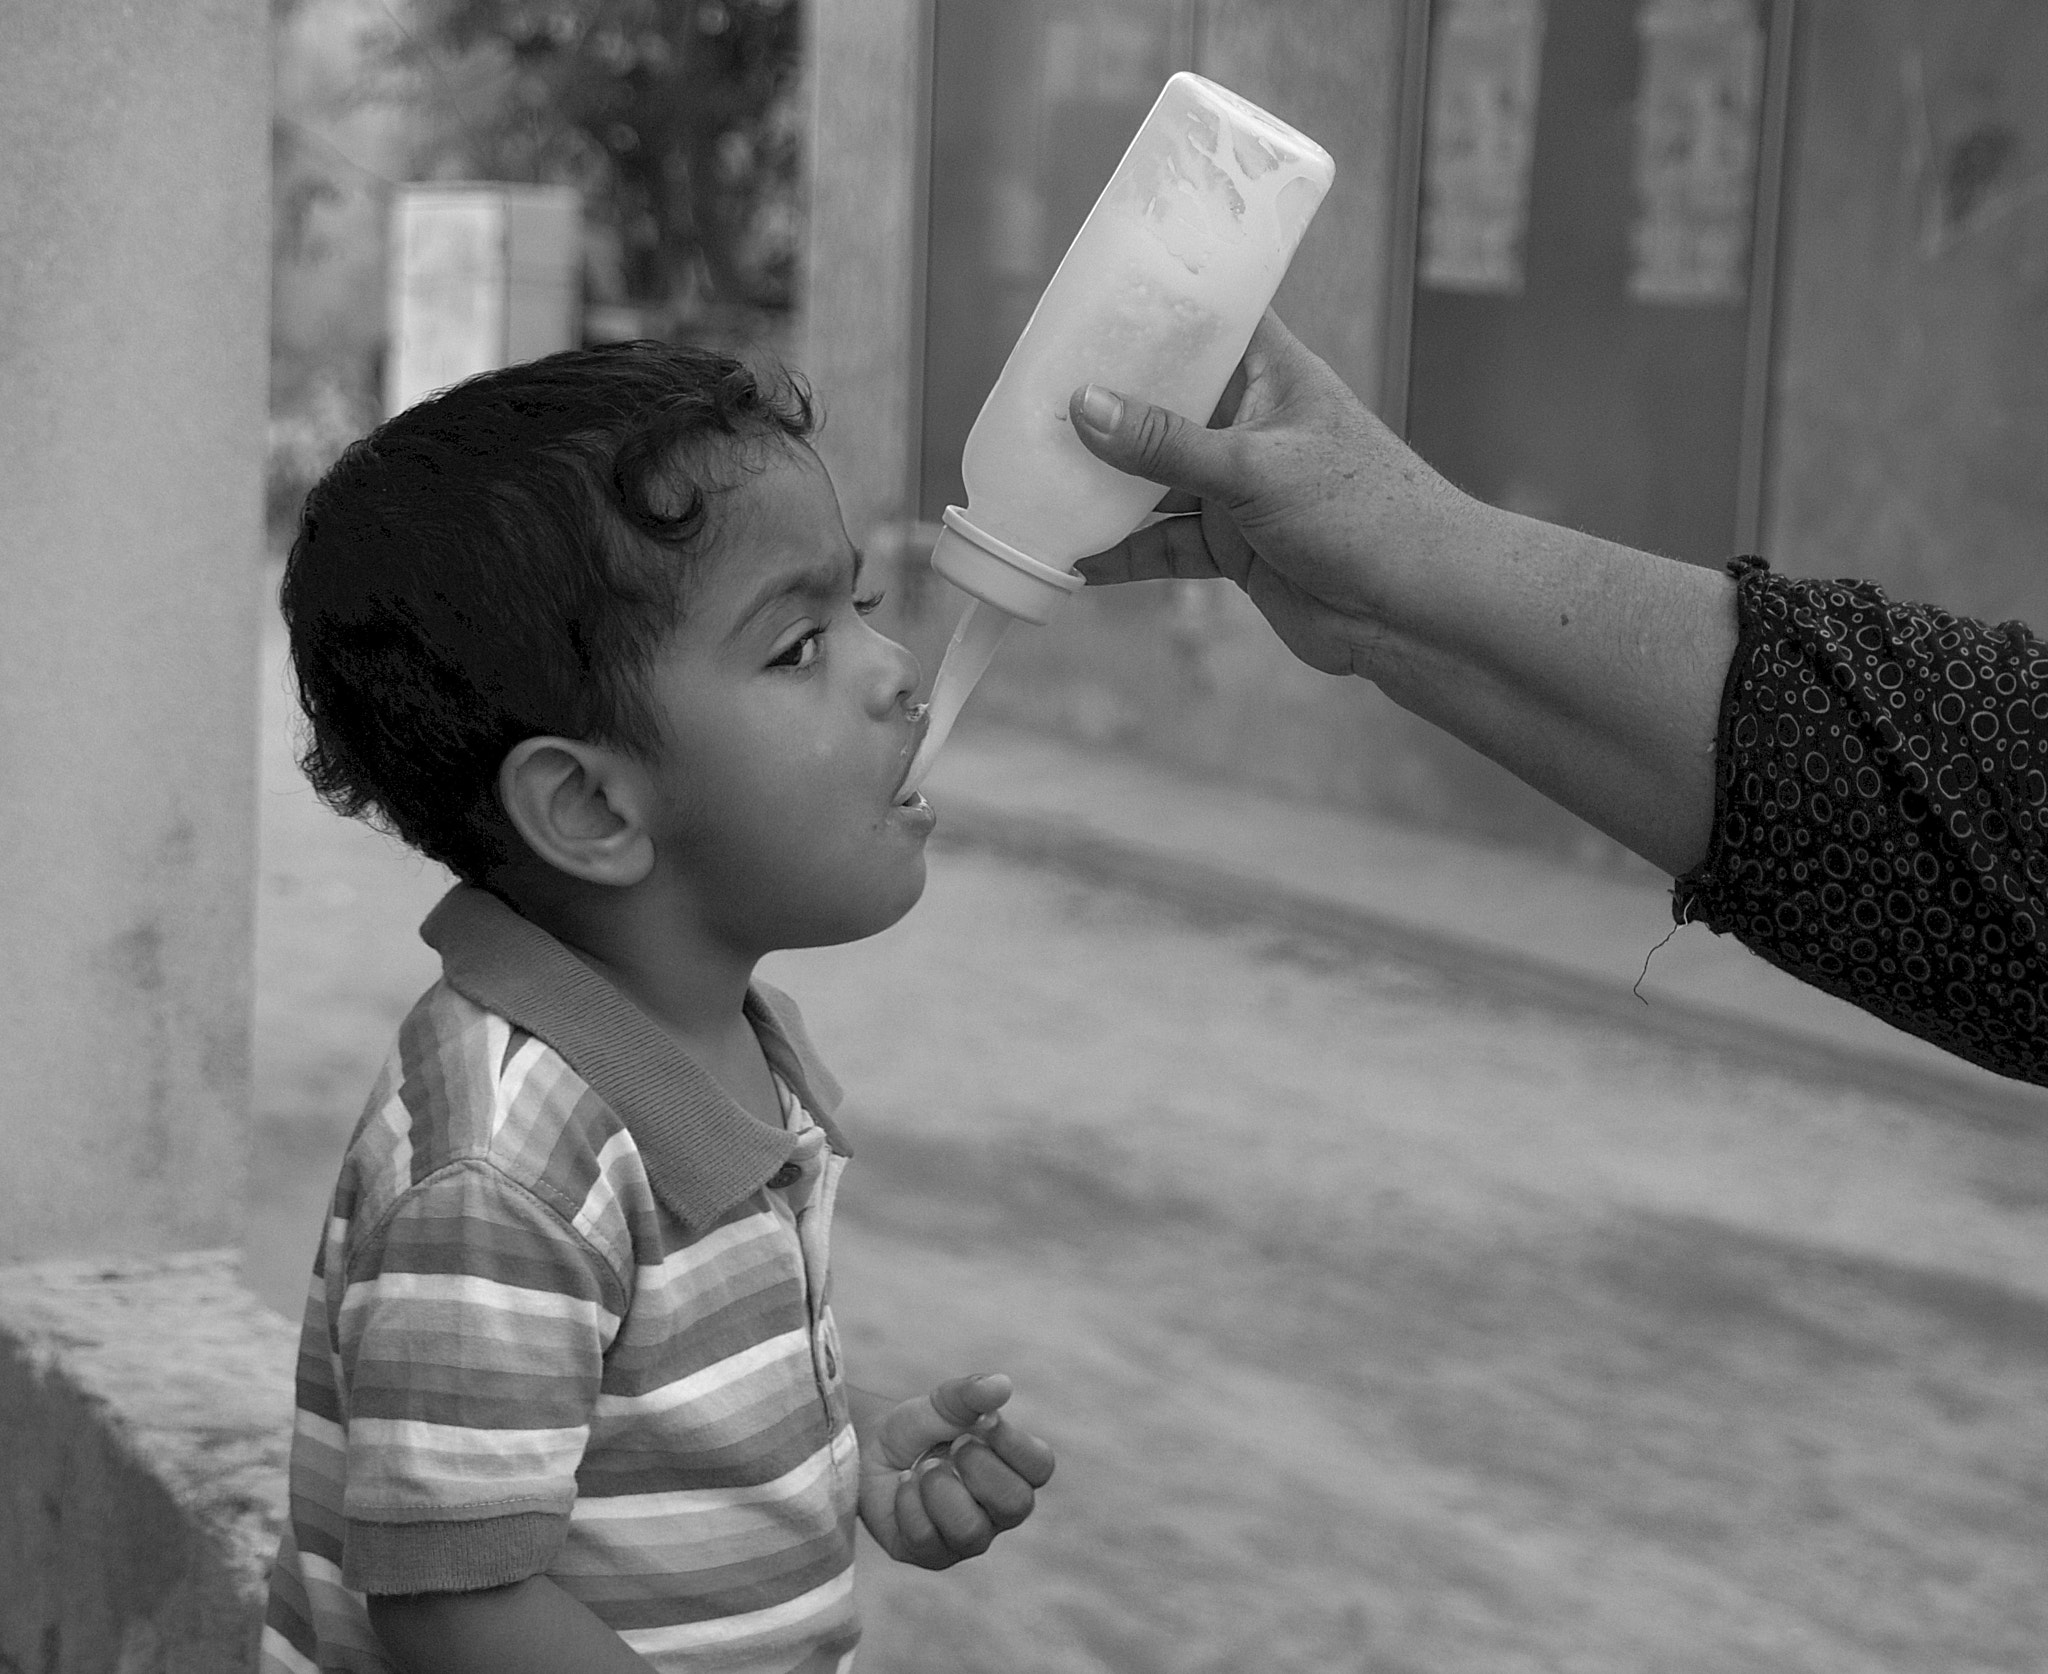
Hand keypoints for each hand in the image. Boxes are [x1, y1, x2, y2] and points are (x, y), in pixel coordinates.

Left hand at [855, 1373, 1054, 1568]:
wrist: (868, 1450)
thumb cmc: (917, 1429)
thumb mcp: (939, 1404)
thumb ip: (969, 1395)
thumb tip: (1002, 1384)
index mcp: (1012, 1470)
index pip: (1040, 1467)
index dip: (1016, 1445)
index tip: (984, 1421)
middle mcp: (996, 1510)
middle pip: (1016, 1504)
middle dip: (979, 1468)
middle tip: (953, 1447)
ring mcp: (965, 1538)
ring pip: (971, 1531)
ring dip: (940, 1489)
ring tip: (921, 1467)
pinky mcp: (931, 1555)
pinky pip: (927, 1540)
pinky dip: (909, 1503)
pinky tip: (903, 1486)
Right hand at [1068, 311, 1472, 678]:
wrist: (1415, 610)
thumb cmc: (1363, 511)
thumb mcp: (1255, 467)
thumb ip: (1166, 444)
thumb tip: (1082, 407)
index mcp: (1271, 372)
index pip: (1208, 317)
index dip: (1153, 304)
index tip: (1088, 296)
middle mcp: (1251, 422)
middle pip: (1165, 401)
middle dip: (1106, 404)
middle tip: (1032, 395)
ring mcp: (1240, 487)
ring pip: (1155, 478)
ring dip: (1105, 485)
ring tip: (1036, 477)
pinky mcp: (1234, 547)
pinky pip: (1164, 543)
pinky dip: (1123, 552)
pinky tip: (1075, 558)